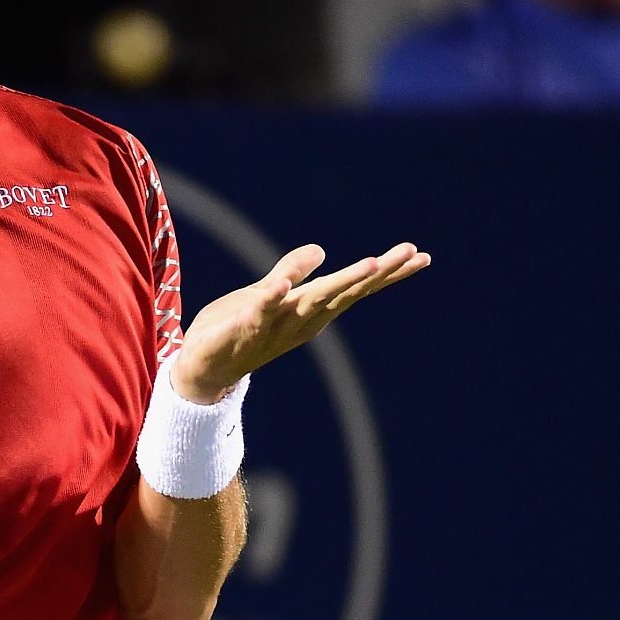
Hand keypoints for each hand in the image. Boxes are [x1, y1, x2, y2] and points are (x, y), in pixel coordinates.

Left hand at [172, 243, 430, 402]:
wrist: (200, 369)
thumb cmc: (235, 330)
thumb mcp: (265, 294)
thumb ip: (291, 272)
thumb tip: (321, 250)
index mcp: (307, 311)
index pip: (352, 288)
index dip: (386, 273)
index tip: (420, 256)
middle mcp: (298, 321)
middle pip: (342, 293)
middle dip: (376, 275)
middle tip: (409, 254)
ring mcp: (272, 328)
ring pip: (309, 303)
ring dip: (339, 284)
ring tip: (371, 263)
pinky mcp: (238, 331)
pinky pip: (256, 315)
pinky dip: (268, 301)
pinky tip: (280, 286)